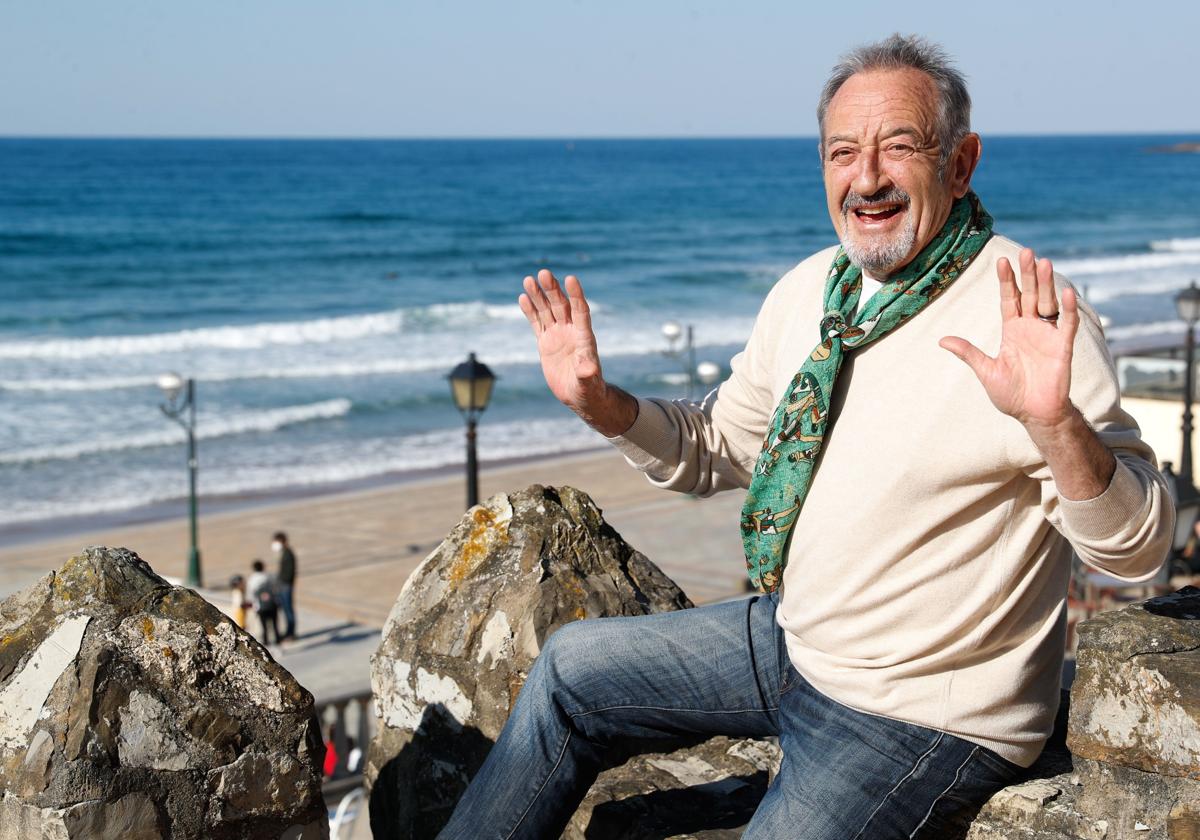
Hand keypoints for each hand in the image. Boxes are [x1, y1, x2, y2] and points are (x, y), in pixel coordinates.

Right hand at [520, 269, 638, 435]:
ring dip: (539, 295)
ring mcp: (557, 335)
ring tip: (529, 280)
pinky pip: (537, 323)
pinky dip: (530, 311)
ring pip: (547, 311)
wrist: (580, 395)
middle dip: (552, 290)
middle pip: (561, 306)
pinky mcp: (546, 343)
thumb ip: (587, 372)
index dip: (576, 295)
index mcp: (584, 337)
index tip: (571, 279)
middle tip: (543, 273)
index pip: (580, 311)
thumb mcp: (588, 382)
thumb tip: (588, 368)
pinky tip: (523, 297)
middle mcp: (571, 331)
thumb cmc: (588, 389)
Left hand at [939, 248, 1078, 430]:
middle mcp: (1031, 328)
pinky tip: (1067, 291)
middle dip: (1027, 274)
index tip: (1001, 260)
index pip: (1009, 299)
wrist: (1034, 414)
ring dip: (1046, 283)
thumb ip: (968, 353)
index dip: (1006, 281)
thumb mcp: (986, 371)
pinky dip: (1069, 308)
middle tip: (1026, 252)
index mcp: (1012, 331)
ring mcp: (1048, 335)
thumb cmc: (1011, 394)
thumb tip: (942, 340)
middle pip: (1029, 294)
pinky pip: (1068, 323)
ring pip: (1048, 302)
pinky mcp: (1063, 347)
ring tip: (1044, 262)